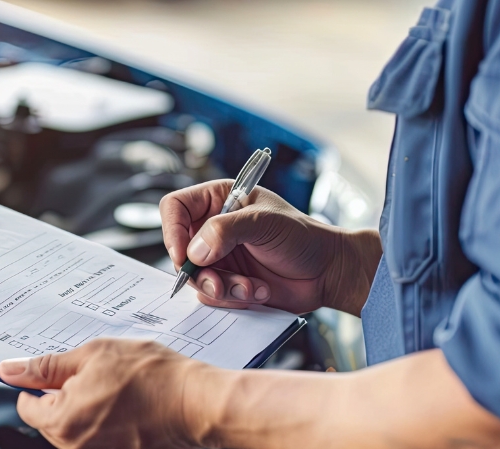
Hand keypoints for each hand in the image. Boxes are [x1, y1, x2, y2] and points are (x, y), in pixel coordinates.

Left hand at [0, 339, 209, 448]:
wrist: (195, 402)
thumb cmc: (150, 376)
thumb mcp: (93, 355)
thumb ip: (47, 366)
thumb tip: (10, 370)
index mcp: (61, 421)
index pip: (27, 406)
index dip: (40, 383)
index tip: (57, 372)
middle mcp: (75, 447)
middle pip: (50, 420)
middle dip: (65, 396)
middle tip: (97, 375)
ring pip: (75, 430)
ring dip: (87, 408)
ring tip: (117, 389)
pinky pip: (98, 438)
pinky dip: (106, 422)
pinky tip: (127, 405)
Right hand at [160, 180, 379, 313]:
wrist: (327, 272)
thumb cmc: (302, 237)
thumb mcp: (264, 223)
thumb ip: (226, 230)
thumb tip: (194, 252)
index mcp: (218, 200)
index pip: (175, 207)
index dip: (172, 230)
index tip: (183, 254)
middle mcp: (213, 229)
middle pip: (179, 249)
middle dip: (199, 271)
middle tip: (219, 280)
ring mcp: (219, 258)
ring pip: (195, 278)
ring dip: (221, 288)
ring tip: (250, 288)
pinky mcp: (228, 283)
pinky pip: (211, 296)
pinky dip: (233, 298)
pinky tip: (258, 291)